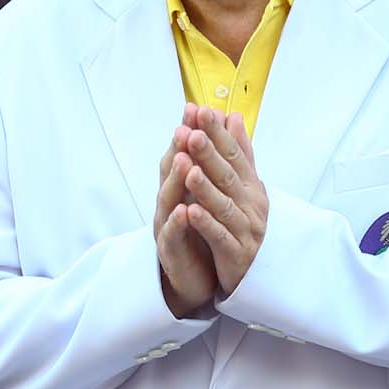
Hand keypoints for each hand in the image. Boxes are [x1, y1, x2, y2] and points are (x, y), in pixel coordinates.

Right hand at [154, 122, 216, 317]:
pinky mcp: (170, 252)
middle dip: (178, 149)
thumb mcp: (206, 195)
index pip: (181, 154)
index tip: (195, 109)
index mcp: (179, 188)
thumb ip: (211, 162)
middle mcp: (169, 203)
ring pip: (169, 200)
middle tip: (186, 127)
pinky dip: (177, 223)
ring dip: (176, 181)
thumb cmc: (199, 232)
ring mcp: (166, 226)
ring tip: (185, 162)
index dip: (188, 132)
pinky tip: (184, 212)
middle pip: (171, 172)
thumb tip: (222, 124)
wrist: (193, 278)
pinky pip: (172, 236)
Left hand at [181, 106, 268, 296]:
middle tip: (193, 131)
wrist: (258, 271)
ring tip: (189, 170)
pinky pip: (220, 237)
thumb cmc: (247, 223)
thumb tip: (234, 117)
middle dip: (210, 153)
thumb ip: (240, 152)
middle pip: (228, 176)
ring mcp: (245, 230)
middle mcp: (250, 205)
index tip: (201, 110)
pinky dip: (206, 224)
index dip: (217, 133)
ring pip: (224, 206)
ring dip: (206, 188)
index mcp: (251, 186)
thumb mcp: (246, 185)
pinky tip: (190, 212)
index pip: (233, 154)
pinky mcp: (236, 254)